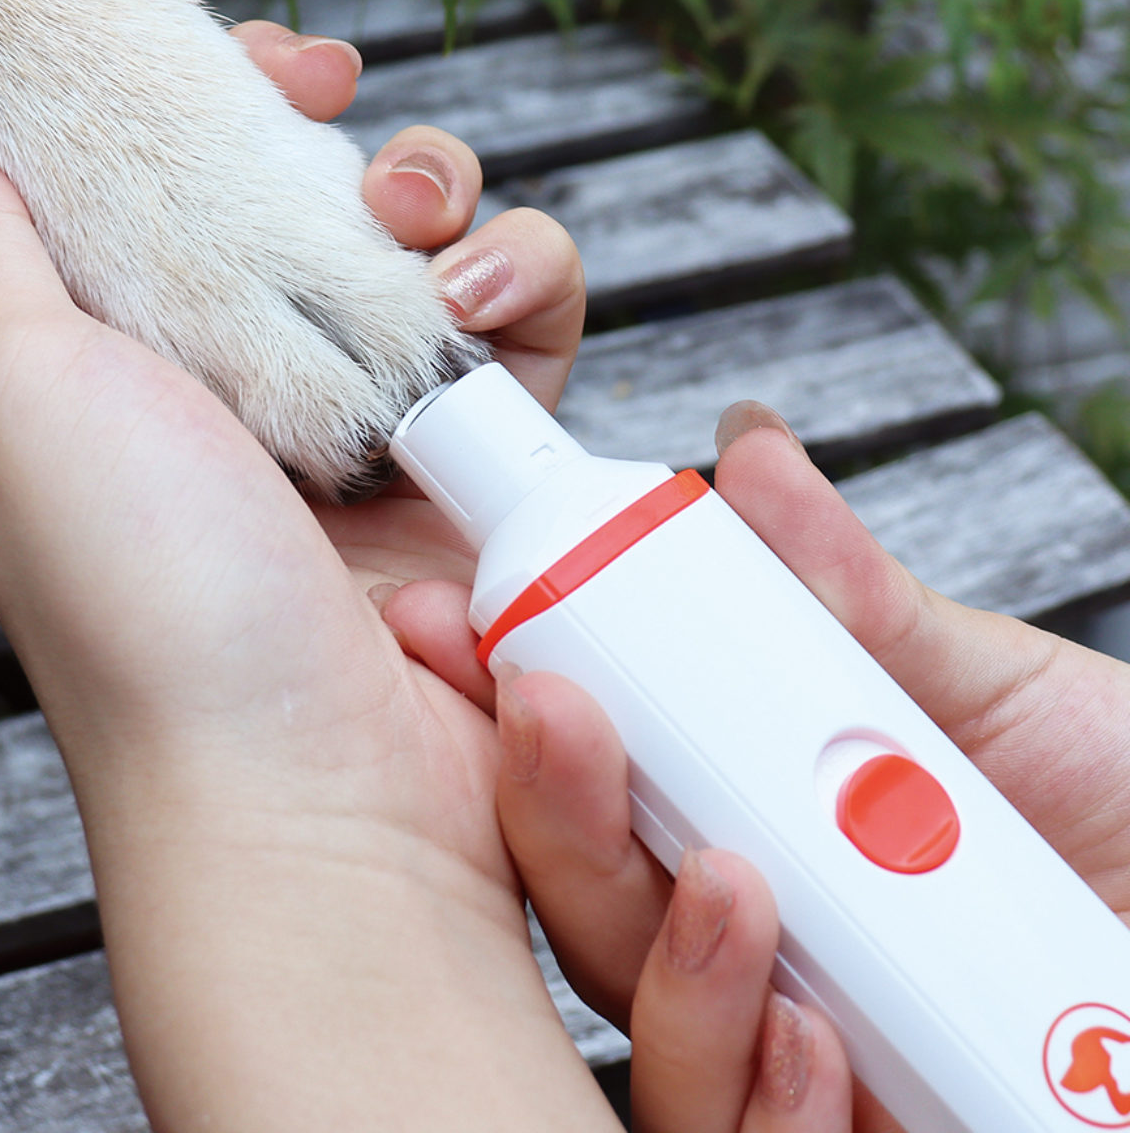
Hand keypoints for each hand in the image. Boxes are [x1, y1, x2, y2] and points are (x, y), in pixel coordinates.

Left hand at [0, 5, 604, 1132]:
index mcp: (141, 361)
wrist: (319, 793)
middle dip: (339, 131)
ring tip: (429, 239)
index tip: (239, 41)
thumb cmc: (156, 610)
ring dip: (447, 201)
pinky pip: (534, 326)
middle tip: (341, 115)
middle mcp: (264, 387)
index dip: (209, 92)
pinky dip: (525, 289)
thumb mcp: (6, 395)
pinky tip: (485, 315)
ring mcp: (385, 425)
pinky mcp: (490, 463)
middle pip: (320, 196)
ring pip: (441, 243)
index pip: (180, 180)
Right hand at [383, 404, 1129, 1131]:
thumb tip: (752, 452)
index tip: (457, 619)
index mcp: (744, 822)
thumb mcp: (981, 689)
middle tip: (547, 708)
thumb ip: (851, 595)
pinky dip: (764, 1098)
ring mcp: (793, 1058)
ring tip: (726, 876)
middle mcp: (749, 945)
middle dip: (549, 809)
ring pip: (650, 1033)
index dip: (514, 705)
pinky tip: (814, 1039)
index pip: (594, 780)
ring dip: (657, 954)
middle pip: (595, 903)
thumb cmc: (1118, 814)